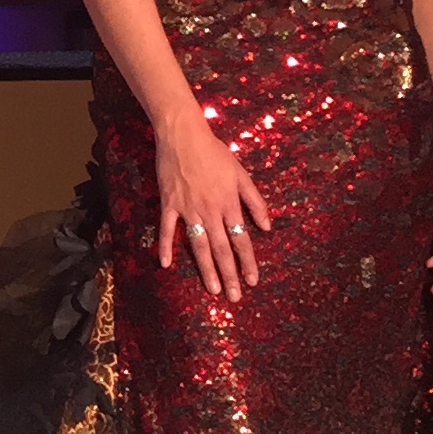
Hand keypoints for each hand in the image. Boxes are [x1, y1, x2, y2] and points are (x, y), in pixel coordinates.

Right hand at [154, 118, 271, 298]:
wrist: (184, 136)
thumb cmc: (215, 153)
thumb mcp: (241, 174)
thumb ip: (254, 201)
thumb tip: (267, 227)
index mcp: (229, 204)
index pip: (242, 239)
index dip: (248, 262)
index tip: (253, 281)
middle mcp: (210, 211)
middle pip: (222, 249)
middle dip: (230, 275)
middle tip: (234, 297)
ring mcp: (188, 209)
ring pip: (199, 245)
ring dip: (206, 269)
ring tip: (213, 289)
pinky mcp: (169, 204)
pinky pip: (167, 229)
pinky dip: (165, 247)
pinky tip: (166, 265)